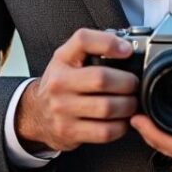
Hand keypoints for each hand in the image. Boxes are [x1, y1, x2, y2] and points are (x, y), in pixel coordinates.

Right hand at [15, 28, 139, 151]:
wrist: (37, 113)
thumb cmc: (61, 83)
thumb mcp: (68, 59)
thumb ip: (92, 49)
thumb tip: (127, 48)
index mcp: (62, 59)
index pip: (83, 40)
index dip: (108, 43)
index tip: (126, 50)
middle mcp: (58, 82)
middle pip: (101, 79)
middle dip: (127, 83)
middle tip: (134, 85)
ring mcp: (62, 108)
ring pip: (107, 107)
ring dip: (128, 106)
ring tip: (131, 103)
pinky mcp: (69, 131)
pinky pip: (105, 131)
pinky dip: (121, 126)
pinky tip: (121, 120)